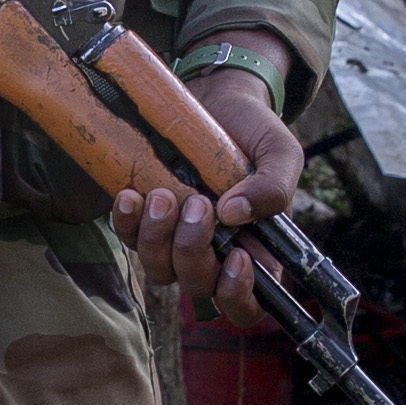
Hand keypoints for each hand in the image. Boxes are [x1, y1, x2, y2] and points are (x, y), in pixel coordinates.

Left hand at [117, 67, 300, 317]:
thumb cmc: (254, 132)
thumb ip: (274, 186)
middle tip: (199, 204)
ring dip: (158, 239)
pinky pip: (128, 238)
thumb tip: (235, 214)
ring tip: (164, 195)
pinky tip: (130, 195)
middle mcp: (213, 255)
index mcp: (253, 251)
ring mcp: (175, 241)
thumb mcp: (280, 152)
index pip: (246, 305)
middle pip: (198, 286)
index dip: (238, 296)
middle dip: (193, 251)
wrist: (218, 98)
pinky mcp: (146, 220)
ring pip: (159, 270)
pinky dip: (126, 222)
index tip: (237, 256)